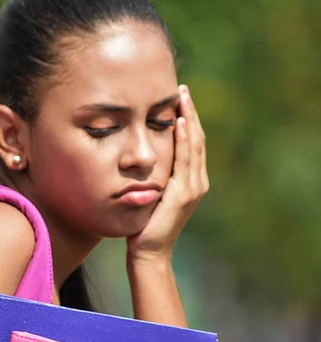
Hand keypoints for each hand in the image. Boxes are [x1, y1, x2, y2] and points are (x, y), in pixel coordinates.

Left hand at [127, 85, 208, 261]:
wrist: (148, 252)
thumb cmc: (144, 225)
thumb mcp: (151, 194)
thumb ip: (155, 176)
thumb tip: (143, 156)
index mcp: (191, 181)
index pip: (192, 143)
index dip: (188, 119)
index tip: (179, 98)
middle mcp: (197, 182)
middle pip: (197, 139)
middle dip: (190, 112)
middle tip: (181, 89)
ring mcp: (193, 188)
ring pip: (194, 145)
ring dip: (189, 118)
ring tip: (182, 96)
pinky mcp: (184, 193)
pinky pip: (185, 159)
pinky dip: (185, 139)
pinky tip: (180, 121)